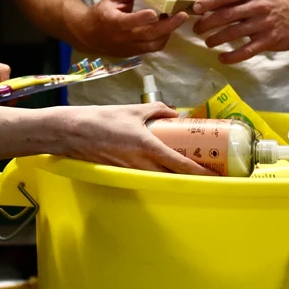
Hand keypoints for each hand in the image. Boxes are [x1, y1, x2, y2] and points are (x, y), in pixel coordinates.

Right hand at [57, 103, 214, 174]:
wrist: (72, 132)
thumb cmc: (103, 119)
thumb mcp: (133, 110)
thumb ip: (158, 110)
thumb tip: (175, 113)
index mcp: (148, 147)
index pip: (180, 165)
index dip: (200, 172)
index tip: (215, 176)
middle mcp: (142, 164)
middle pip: (173, 177)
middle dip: (191, 177)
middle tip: (207, 172)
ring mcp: (131, 171)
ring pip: (159, 178)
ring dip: (174, 176)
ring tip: (188, 170)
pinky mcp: (122, 173)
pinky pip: (145, 176)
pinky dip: (156, 174)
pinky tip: (161, 168)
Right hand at [74, 0, 188, 56]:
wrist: (90, 35)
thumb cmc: (103, 11)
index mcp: (111, 21)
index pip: (126, 22)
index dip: (140, 19)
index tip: (154, 13)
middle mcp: (121, 38)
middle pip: (148, 35)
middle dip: (168, 25)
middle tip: (183, 15)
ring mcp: (129, 48)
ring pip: (154, 44)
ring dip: (168, 31)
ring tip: (175, 17)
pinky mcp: (134, 54)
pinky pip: (153, 48)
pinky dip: (163, 37)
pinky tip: (166, 26)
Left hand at [192, 0, 288, 64]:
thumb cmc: (271, 4)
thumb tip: (204, 2)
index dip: (209, 2)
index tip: (195, 8)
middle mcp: (257, 7)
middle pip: (227, 15)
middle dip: (208, 23)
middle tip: (197, 29)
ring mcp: (263, 24)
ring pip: (234, 33)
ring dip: (217, 39)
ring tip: (208, 42)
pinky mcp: (268, 40)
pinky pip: (246, 51)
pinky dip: (232, 56)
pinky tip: (222, 58)